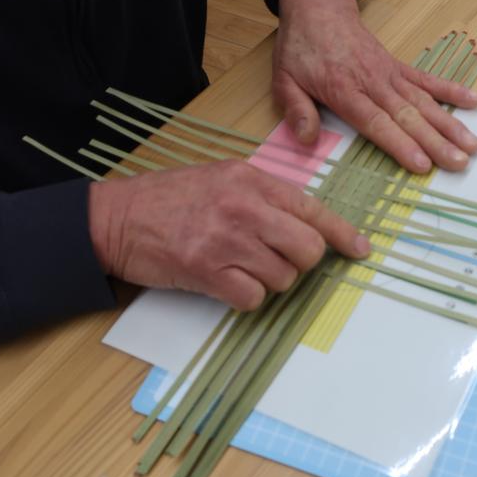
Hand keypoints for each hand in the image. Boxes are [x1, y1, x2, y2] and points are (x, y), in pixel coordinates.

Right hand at [87, 161, 369, 309]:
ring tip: (239, 267)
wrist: (115, 218)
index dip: (342, 235)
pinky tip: (225, 283)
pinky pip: (254, 298)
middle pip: (307, 249)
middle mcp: (245, 206)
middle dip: (299, 262)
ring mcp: (227, 240)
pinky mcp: (208, 271)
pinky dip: (245, 298)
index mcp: (251, 179)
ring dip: (268, 281)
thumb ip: (263, 195)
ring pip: (283, 278)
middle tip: (275, 260)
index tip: (360, 250)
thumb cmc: (169, 199)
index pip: (312, 209)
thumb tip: (307, 223)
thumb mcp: (220, 178)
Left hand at [274, 0, 476, 173]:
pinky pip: (428, 80)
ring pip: (424, 102)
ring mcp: (390, 74)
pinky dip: (452, 90)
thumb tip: (305, 139)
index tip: (421, 164)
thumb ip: (296, 109)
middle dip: (436, 142)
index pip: (376, 122)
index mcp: (344, 90)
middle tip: (459, 162)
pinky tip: (474, 102)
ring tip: (473, 145)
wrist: (318, 9)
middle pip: (408, 117)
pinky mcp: (398, 67)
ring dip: (450, 124)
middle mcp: (373, 83)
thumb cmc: (301, 48)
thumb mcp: (284, 78)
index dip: (400, 144)